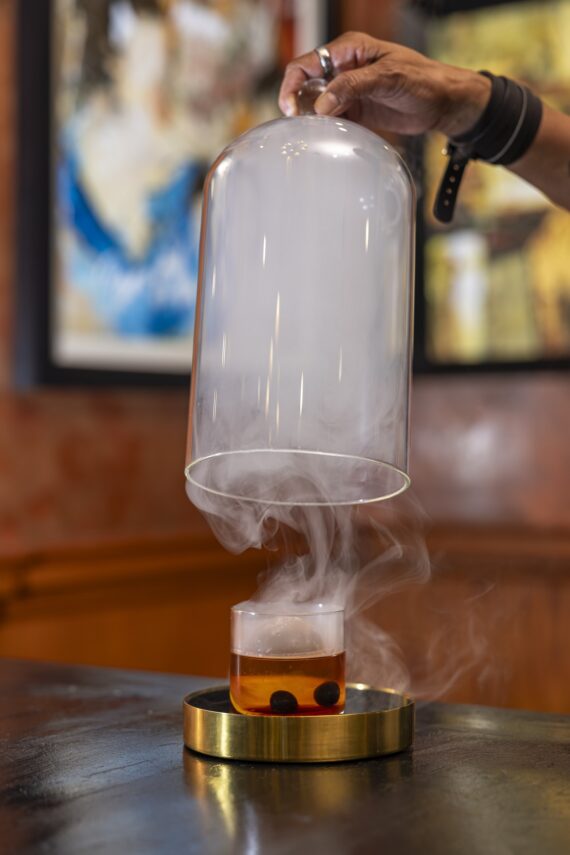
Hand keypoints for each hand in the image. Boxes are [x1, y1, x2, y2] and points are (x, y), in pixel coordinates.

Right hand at [278, 32, 490, 137]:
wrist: (442, 103)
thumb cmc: (422, 80)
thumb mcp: (387, 78)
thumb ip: (353, 87)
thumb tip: (321, 104)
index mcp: (348, 50)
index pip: (306, 63)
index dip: (292, 84)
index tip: (291, 109)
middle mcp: (343, 68)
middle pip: (306, 85)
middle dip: (299, 105)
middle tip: (302, 127)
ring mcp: (348, 91)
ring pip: (316, 105)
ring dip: (312, 120)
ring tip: (315, 135)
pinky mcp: (355, 111)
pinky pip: (331, 120)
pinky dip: (326, 130)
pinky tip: (328, 139)